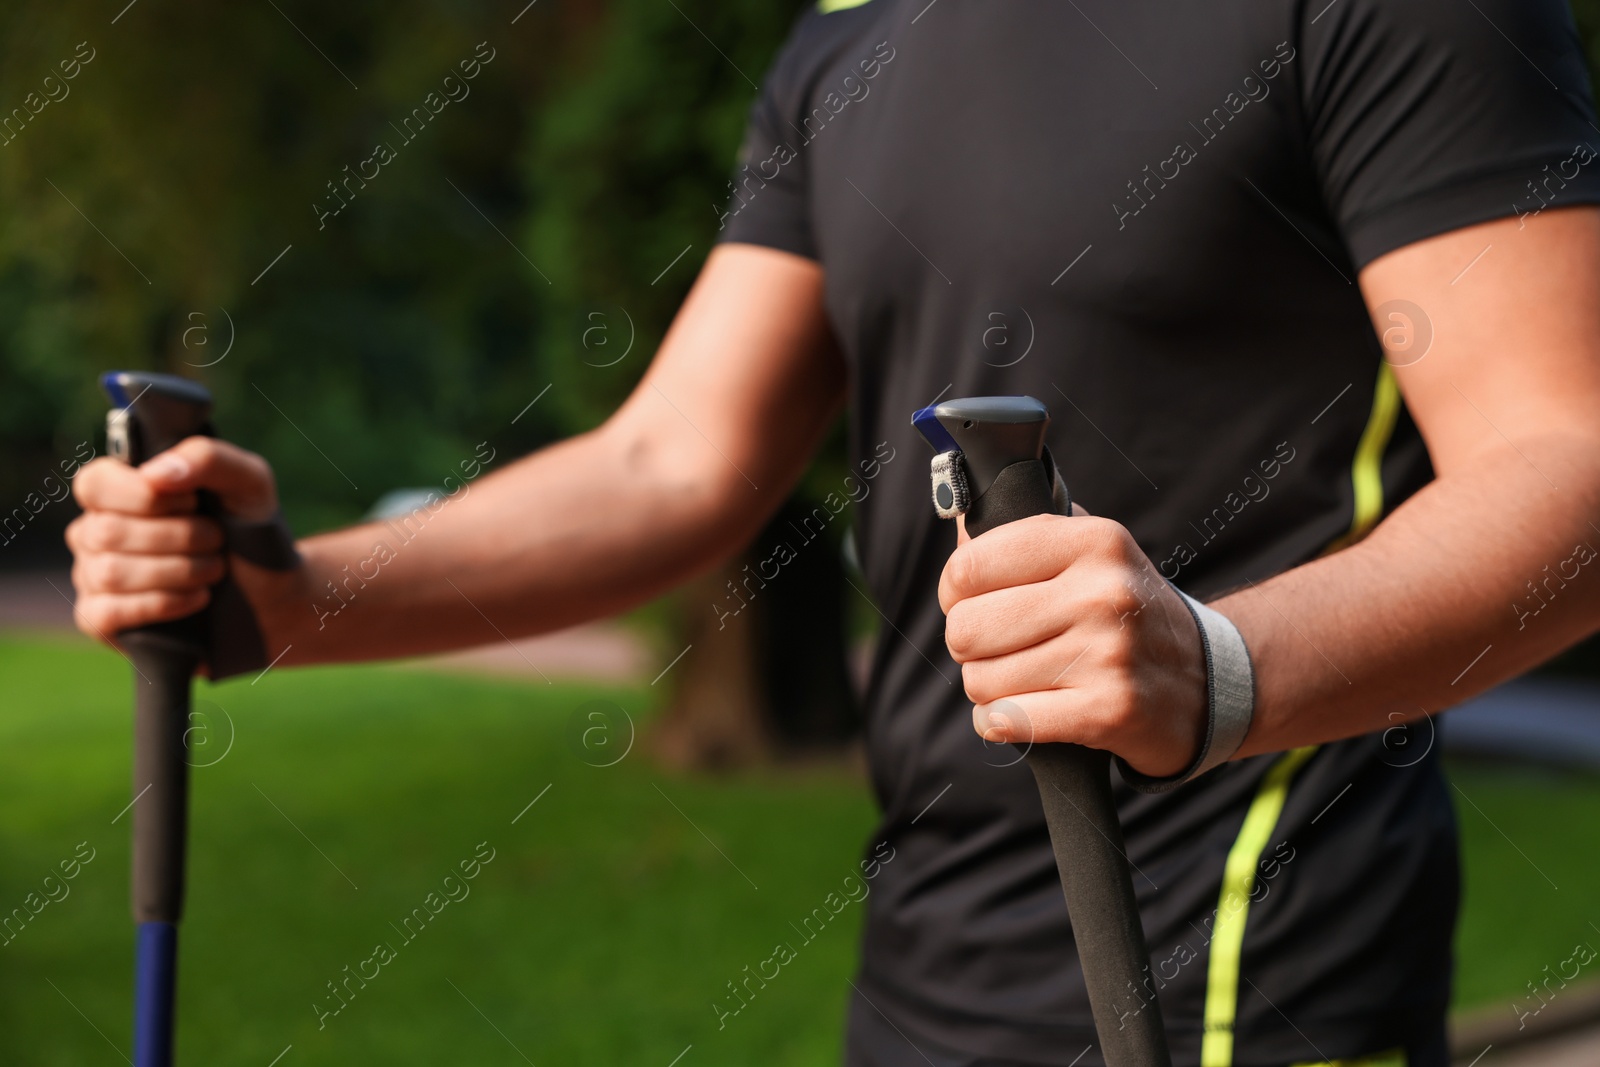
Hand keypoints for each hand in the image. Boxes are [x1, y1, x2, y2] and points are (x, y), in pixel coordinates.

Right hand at [67, 437, 305, 658]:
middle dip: (179, 537)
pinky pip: (107, 613)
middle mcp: (95, 529)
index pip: (95, 484)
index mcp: (119, 489)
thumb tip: (154, 475)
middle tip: (217, 540)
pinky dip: (162, 604)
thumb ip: (207, 459)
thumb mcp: (247, 482)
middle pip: (108, 531)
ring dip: (179, 571)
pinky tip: (198, 597)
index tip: (193, 503)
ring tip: (215, 568)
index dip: (146, 497)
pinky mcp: (100, 618)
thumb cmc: (248, 527)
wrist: (271, 589)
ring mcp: (93, 574)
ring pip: (110, 572)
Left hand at [937, 511, 1206, 777]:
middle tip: (999, 648)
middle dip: (969, 647)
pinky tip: (1027, 712)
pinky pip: (1006, 721)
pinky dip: (1001, 723)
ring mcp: (1108, 653)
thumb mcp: (1090, 555)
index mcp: (1093, 541)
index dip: (955, 592)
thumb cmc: (1126, 613)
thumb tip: (959, 524)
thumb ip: (1021, 538)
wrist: (1206, 683)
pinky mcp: (1109, 710)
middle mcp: (1103, 592)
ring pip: (981, 681)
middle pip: (967, 629)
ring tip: (1026, 678)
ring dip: (989, 689)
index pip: (969, 566)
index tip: (973, 601)